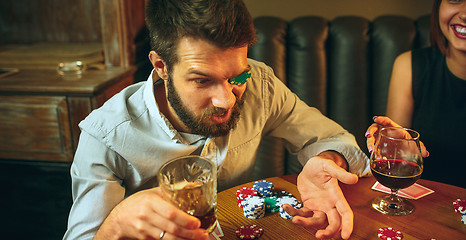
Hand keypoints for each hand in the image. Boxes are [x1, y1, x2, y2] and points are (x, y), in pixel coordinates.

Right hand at [94, 187, 208, 239]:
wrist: (118, 219)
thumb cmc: (137, 203)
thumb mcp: (151, 193)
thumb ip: (169, 191)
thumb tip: (190, 186)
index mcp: (150, 202)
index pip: (170, 213)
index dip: (185, 220)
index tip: (197, 223)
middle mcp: (146, 216)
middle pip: (171, 228)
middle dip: (190, 233)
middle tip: (203, 234)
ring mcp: (144, 229)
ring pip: (168, 238)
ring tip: (199, 238)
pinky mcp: (144, 239)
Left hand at [287, 154, 357, 238]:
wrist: (310, 166)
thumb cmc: (321, 165)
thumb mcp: (329, 166)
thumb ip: (340, 173)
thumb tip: (354, 178)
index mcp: (337, 196)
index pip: (345, 213)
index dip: (347, 225)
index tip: (346, 236)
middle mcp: (329, 204)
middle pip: (333, 223)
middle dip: (328, 232)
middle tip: (319, 236)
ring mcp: (318, 206)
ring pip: (316, 221)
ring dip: (306, 223)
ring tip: (295, 219)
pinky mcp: (308, 205)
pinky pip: (302, 213)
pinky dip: (294, 212)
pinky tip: (286, 207)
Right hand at [365, 116, 428, 157]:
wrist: (404, 154)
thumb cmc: (408, 144)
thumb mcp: (414, 145)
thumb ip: (420, 147)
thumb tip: (426, 153)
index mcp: (393, 128)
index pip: (386, 121)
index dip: (381, 119)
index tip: (375, 118)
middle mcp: (384, 132)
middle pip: (374, 129)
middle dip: (370, 131)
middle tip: (368, 136)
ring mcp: (380, 139)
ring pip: (372, 139)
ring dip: (370, 144)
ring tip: (371, 151)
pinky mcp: (378, 147)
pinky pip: (374, 148)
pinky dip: (374, 153)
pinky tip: (377, 158)